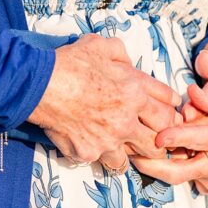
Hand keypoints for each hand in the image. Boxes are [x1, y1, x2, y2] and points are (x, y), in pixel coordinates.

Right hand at [29, 33, 180, 171]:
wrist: (40, 85)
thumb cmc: (70, 63)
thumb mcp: (102, 46)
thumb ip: (121, 55)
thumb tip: (128, 64)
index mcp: (135, 92)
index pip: (168, 110)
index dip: (168, 115)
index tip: (162, 117)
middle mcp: (127, 119)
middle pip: (158, 140)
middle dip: (156, 139)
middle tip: (148, 137)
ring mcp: (109, 139)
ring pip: (134, 158)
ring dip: (130, 153)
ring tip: (121, 146)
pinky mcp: (90, 152)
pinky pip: (104, 162)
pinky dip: (102, 156)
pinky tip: (96, 147)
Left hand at [130, 83, 207, 193]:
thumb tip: (190, 92)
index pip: (196, 141)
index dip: (175, 138)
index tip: (156, 136)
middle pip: (179, 173)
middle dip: (152, 167)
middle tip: (131, 154)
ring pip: (178, 177)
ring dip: (156, 167)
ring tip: (134, 153)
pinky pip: (186, 178)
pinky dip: (171, 168)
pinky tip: (157, 156)